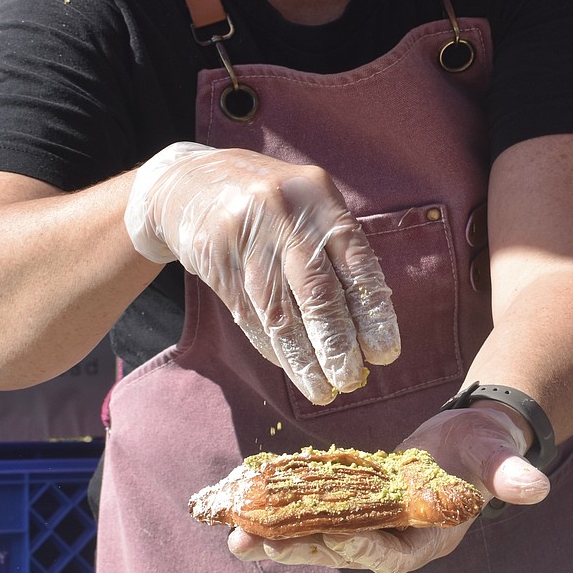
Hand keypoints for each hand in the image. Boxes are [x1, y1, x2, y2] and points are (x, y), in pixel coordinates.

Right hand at [124, 142, 399, 403]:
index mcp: (319, 197)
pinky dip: (272, 346)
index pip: (355, 262)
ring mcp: (245, 236)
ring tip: (323, 391)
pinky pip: (249, 314)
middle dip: (338, 344)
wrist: (188, 181)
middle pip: (317, 292)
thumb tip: (367, 322)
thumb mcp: (308, 205)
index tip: (384, 351)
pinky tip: (290, 366)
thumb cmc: (269, 203)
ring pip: (279, 312)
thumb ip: (336, 249)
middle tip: (351, 379)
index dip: (372, 311)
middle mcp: (284, 215)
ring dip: (303, 359)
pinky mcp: (214, 259)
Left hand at [228, 406, 550, 572]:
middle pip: (341, 550)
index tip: (331, 535)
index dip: (362, 548)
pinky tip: (247, 502)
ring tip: (233, 535)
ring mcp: (372, 522)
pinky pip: (314, 509)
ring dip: (277, 534)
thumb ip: (511, 473)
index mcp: (429, 538)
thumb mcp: (498, 455)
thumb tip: (535, 487)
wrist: (472, 435)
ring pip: (319, 534)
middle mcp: (395, 538)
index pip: (392, 554)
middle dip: (297, 547)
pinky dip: (283, 506)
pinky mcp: (354, 504)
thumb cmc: (489, 444)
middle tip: (250, 544)